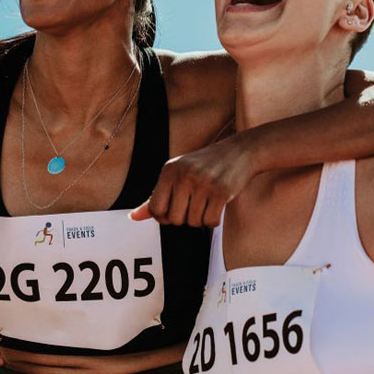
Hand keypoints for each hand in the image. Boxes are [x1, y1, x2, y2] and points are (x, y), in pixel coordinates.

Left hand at [130, 134, 257, 226]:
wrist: (239, 151)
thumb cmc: (205, 165)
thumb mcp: (178, 174)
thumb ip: (156, 197)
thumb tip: (133, 217)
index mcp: (169, 170)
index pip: (155, 209)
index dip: (164, 217)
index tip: (175, 211)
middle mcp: (184, 175)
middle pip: (174, 219)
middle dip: (184, 218)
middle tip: (194, 205)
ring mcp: (203, 183)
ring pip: (193, 222)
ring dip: (200, 218)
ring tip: (206, 202)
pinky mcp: (221, 192)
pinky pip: (210, 222)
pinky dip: (213, 220)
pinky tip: (216, 206)